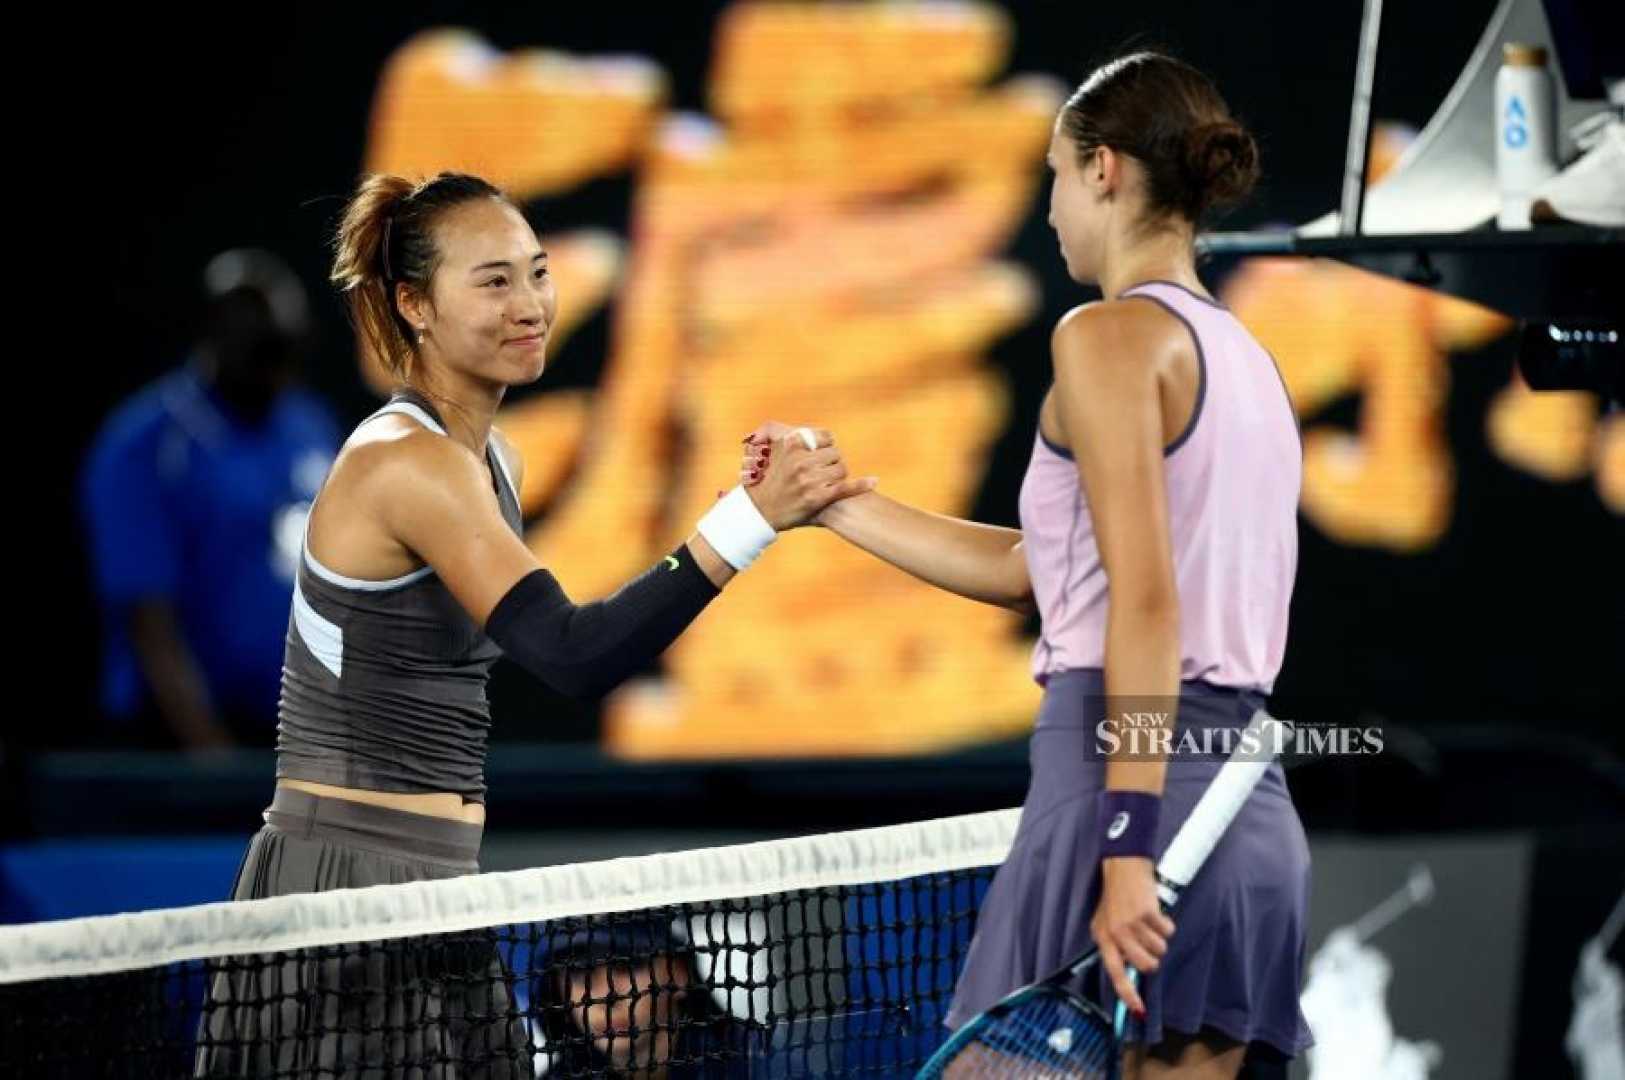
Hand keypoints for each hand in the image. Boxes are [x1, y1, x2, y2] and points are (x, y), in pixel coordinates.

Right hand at [737, 424, 873, 529]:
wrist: (763, 509)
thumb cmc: (769, 478)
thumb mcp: (769, 448)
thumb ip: (774, 429)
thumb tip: (793, 426)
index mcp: (791, 445)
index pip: (826, 437)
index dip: (827, 446)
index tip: (822, 454)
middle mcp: (800, 460)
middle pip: (835, 454)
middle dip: (832, 463)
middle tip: (823, 472)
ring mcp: (809, 480)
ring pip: (841, 469)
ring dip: (838, 476)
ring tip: (827, 482)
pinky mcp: (818, 497)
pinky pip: (846, 487)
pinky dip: (861, 485)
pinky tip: (873, 481)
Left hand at [1090, 856, 1174, 1017]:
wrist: (1123, 867)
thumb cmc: (1116, 897)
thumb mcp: (1107, 923)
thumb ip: (1117, 947)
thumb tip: (1131, 973)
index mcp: (1103, 938)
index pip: (1115, 974)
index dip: (1127, 994)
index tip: (1138, 1010)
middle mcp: (1115, 933)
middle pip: (1145, 965)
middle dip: (1152, 957)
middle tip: (1148, 942)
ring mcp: (1131, 924)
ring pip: (1159, 949)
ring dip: (1159, 938)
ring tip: (1148, 922)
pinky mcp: (1147, 913)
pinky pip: (1167, 932)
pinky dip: (1166, 924)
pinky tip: (1155, 913)